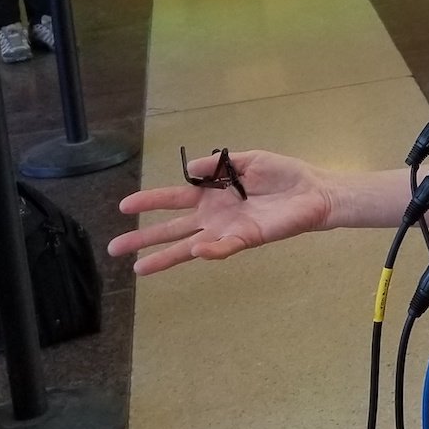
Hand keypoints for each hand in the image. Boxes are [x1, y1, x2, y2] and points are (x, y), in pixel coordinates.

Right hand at [109, 150, 333, 275]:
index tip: (124, 206)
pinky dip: (211, 250)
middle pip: (171, 229)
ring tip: (139, 268)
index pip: (173, 200)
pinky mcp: (248, 238)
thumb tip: (190, 171)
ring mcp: (228, 230)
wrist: (314, 191)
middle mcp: (213, 216)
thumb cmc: (283, 175)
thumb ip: (219, 166)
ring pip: (189, 246)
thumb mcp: (248, 160)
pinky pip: (225, 247)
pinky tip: (196, 251)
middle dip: (143, 238)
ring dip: (165, 257)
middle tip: (114, 248)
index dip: (149, 202)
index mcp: (211, 196)